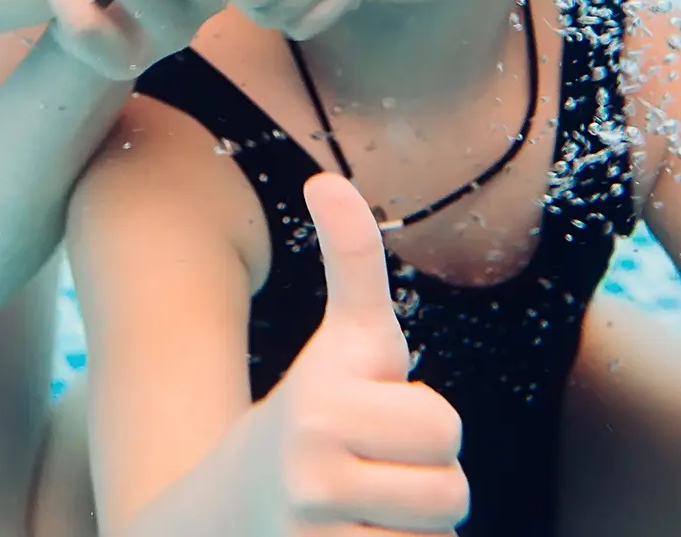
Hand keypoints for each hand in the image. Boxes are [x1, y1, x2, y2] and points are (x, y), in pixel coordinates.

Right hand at [253, 173, 467, 535]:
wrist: (229, 511)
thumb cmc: (313, 412)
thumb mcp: (342, 342)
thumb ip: (352, 260)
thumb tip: (326, 178)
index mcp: (322, 403)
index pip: (445, 428)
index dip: (425, 426)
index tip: (376, 418)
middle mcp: (310, 470)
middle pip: (450, 492)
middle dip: (428, 484)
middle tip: (376, 472)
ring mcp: (313, 533)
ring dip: (414, 530)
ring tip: (365, 511)